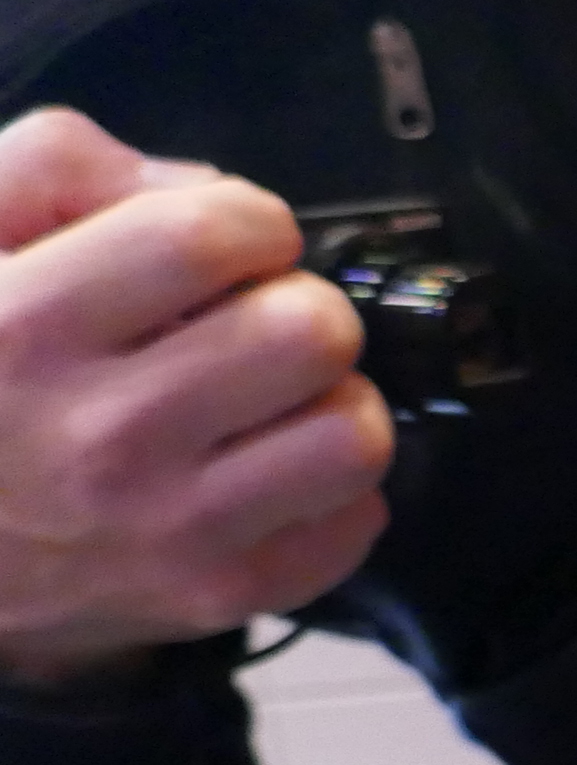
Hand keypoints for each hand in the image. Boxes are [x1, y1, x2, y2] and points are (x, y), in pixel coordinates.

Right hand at [0, 107, 392, 688]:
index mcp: (26, 326)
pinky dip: (333, 491)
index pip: (205, 237)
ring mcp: (165, 527)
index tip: (239, 241)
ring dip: (333, 401)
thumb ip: (56, 169)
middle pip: (309, 331)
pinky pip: (355, 522)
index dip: (251, 223)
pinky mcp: (214, 595)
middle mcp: (101, 432)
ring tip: (276, 400)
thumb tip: (201, 188)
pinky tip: (270, 471)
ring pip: (354, 433)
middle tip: (256, 324)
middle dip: (302, 307)